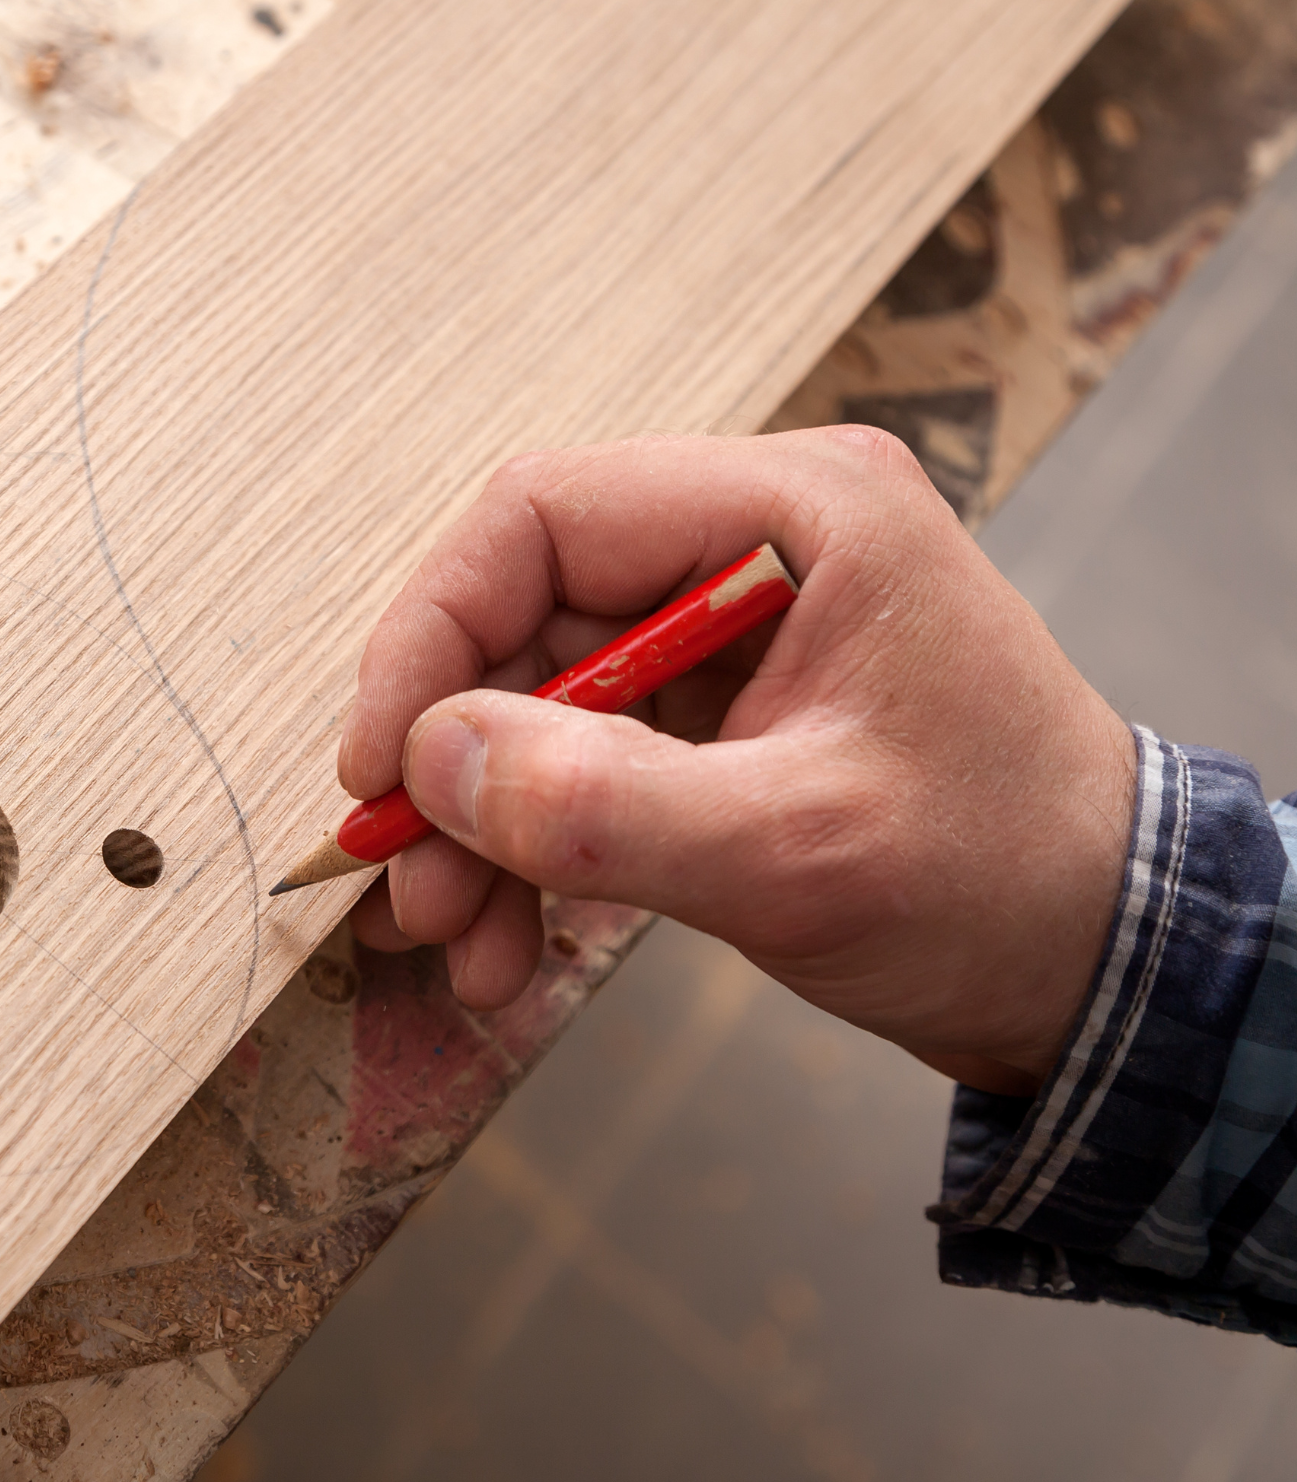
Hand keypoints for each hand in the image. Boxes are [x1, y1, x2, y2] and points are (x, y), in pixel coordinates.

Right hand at [339, 427, 1136, 1094]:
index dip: (432, 632)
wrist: (1101, 968)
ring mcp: (729, 635)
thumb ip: (601, 806)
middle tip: (407, 885)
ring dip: (480, 828)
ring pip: (534, 702)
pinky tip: (510, 944)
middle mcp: (751, 549)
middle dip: (454, 763)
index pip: (543, 515)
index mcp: (797, 513)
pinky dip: (530, 852)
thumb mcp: (794, 852)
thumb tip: (429, 762)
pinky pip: (577, 763)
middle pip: (523, 617)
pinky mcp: (713, 716)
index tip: (380, 763)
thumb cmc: (1002, 884)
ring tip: (459, 943)